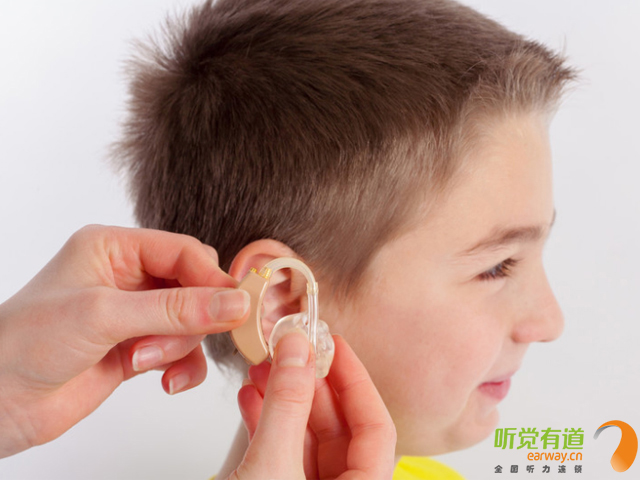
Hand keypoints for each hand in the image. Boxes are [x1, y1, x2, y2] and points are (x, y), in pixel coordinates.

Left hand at [0, 224, 249, 457]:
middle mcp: (127, 276)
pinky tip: (165, 381)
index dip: (211, 278)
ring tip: (144, 359)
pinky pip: (182, 351)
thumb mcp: (104, 315)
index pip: (184, 251)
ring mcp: (134, 314)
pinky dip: (181, 366)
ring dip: (178, 345)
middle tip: (186, 336)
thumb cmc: (25, 344)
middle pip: (194, 285)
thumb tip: (234, 303)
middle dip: (193, 316)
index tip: (235, 306)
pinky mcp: (138, 347)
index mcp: (114, 248)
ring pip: (191, 321)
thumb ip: (174, 309)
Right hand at [232, 332, 396, 478]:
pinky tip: (252, 399)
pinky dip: (268, 426)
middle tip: (293, 350)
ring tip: (264, 371)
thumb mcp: (271, 467)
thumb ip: (286, 405)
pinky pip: (283, 454)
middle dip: (310, 385)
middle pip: (339, 429)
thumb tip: (297, 350)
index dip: (355, 379)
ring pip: (307, 440)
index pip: (376, 426)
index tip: (334, 345)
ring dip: (283, 401)